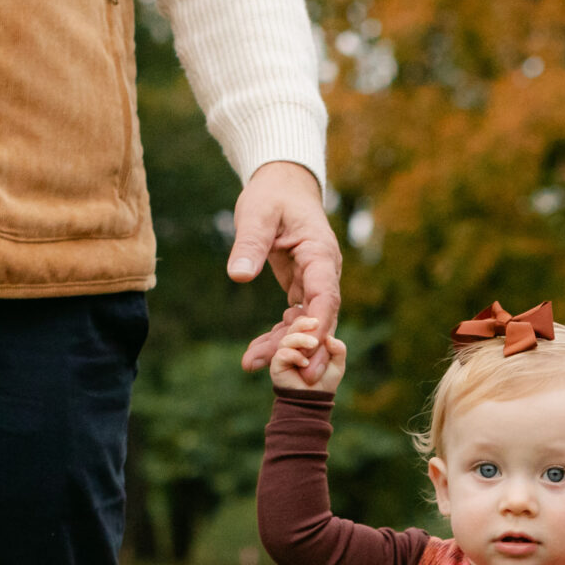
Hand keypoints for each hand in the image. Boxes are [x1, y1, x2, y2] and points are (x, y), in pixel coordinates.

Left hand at [229, 159, 340, 348]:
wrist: (282, 186)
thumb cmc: (272, 195)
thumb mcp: (257, 213)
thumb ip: (249, 243)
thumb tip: (238, 275)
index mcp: (320, 253)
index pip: (326, 294)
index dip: (319, 323)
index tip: (308, 349)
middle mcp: (323, 272)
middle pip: (319, 316)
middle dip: (305, 347)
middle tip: (293, 377)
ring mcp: (313, 282)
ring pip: (305, 322)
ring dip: (285, 345)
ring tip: (254, 364)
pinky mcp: (300, 287)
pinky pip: (293, 318)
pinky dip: (278, 335)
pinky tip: (257, 353)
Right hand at [265, 308, 344, 393]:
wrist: (315, 400)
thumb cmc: (324, 381)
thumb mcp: (337, 364)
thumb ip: (338, 349)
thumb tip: (329, 338)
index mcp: (305, 342)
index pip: (302, 325)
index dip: (307, 320)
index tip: (318, 321)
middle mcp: (292, 347)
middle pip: (292, 328)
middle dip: (302, 324)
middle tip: (315, 324)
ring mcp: (283, 355)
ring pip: (286, 340)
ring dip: (300, 339)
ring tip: (313, 344)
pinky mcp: (277, 366)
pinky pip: (282, 354)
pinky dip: (294, 355)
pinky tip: (304, 363)